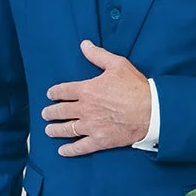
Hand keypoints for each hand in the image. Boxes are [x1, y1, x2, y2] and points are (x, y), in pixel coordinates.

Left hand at [42, 42, 151, 156]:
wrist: (151, 111)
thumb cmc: (135, 87)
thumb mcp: (117, 64)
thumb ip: (98, 55)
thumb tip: (84, 44)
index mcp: (86, 90)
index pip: (63, 91)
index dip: (54, 93)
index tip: (50, 95)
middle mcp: (85, 109)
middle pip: (61, 111)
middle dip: (50, 113)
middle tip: (45, 114)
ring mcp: (91, 126)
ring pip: (67, 129)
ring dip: (55, 130)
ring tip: (49, 130)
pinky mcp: (100, 140)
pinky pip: (81, 147)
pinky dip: (70, 150)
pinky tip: (62, 151)